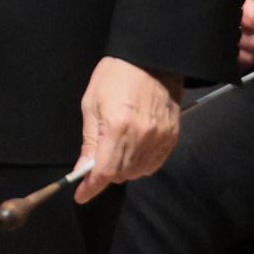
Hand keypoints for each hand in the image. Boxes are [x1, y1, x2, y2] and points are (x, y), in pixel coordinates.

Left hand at [73, 55, 183, 201]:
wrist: (150, 59)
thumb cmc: (114, 77)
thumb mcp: (92, 105)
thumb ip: (89, 142)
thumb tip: (82, 170)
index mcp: (117, 127)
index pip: (104, 171)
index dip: (91, 188)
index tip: (81, 195)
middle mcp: (142, 136)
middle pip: (121, 174)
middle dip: (105, 174)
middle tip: (96, 162)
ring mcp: (160, 137)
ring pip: (138, 172)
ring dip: (123, 169)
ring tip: (116, 151)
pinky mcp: (172, 136)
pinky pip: (155, 163)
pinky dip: (141, 164)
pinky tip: (133, 151)